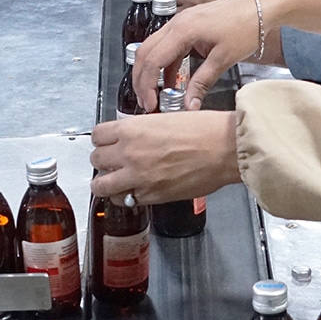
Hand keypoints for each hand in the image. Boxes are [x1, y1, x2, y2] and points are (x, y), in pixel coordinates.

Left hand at [90, 110, 241, 205]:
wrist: (225, 148)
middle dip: (103, 162)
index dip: (102, 141)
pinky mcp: (151, 195)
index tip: (107, 145)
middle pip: (95, 159)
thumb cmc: (203, 130)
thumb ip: (140, 131)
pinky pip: (124, 200)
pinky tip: (133, 192)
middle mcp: (128, 152)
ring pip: (101, 185)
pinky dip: (125, 198)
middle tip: (113, 164)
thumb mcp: (162, 119)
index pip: (97, 136)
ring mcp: (138, 175)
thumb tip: (131, 139)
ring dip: (106, 184)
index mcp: (131, 129)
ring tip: (115, 182)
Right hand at [132, 0, 262, 109]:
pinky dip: (163, 65)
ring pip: (151, 49)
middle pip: (144, 54)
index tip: (151, 104)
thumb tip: (189, 106)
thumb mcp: (224, 58)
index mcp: (181, 31)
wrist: (261, 4)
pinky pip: (165, 46)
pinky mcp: (185, 25)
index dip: (147, 85)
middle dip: (140, 80)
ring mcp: (178, 23)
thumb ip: (202, 83)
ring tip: (155, 95)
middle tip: (146, 102)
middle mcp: (174, 24)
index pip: (152, 61)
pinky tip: (171, 81)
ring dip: (149, 72)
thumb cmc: (246, 26)